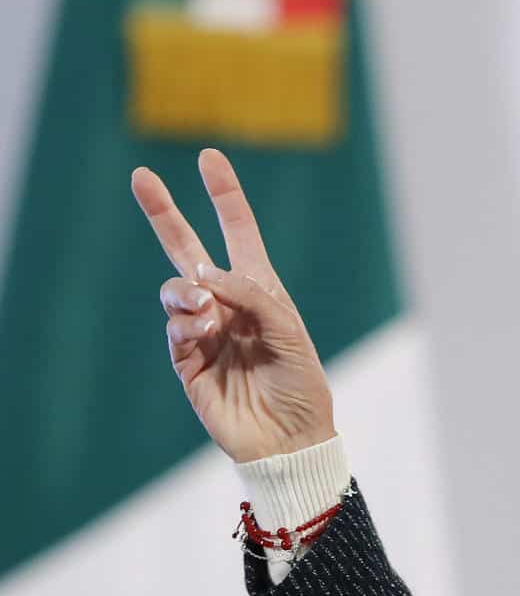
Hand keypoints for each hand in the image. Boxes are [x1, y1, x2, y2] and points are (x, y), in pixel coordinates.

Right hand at [130, 148, 336, 462]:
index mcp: (260, 290)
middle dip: (165, 214)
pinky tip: (203, 330)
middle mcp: (227, 304)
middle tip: (141, 177)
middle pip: (187, 249)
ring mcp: (203, 330)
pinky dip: (187, 323)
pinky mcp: (187, 361)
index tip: (210, 158)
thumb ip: (252, 297)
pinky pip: (176, 328)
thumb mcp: (290, 332)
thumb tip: (204, 275)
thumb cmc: (301, 385)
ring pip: (177, 290)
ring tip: (207, 311)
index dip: (224, 196)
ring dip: (188, 292)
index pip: (238, 232)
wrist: (289, 438)